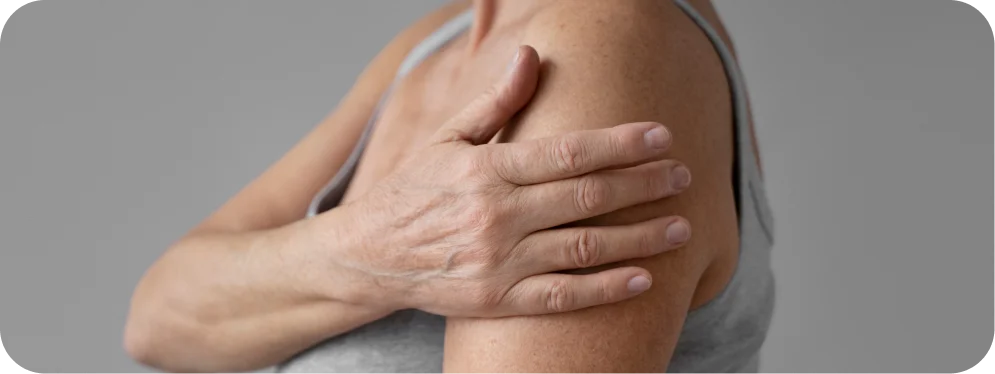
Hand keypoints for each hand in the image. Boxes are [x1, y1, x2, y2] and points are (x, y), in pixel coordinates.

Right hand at [330, 46, 692, 316]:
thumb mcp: (445, 139)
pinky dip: (606, 289)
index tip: (661, 137)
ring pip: (585, 248)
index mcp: (486, 170)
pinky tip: (644, 278)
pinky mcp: (499, 300)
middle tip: (683, 176)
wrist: (368, 259)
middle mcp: (496, 216)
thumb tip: (531, 55)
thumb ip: (494, 103)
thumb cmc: (411, 192)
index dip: (621, 144)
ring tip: (681, 227)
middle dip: (643, 185)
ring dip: (640, 238)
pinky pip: (563, 296)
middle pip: (587, 197)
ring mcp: (499, 262)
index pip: (568, 152)